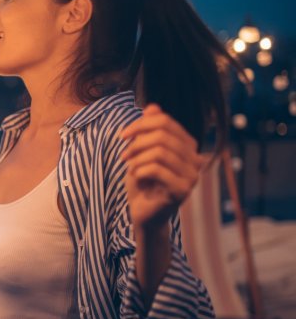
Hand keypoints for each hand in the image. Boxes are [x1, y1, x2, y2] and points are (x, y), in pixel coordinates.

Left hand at [120, 104, 204, 229]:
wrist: (142, 212)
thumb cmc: (142, 180)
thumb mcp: (141, 151)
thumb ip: (149, 130)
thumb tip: (153, 107)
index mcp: (188, 146)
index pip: (166, 122)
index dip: (141, 124)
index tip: (122, 136)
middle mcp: (196, 159)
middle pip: (164, 135)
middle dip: (137, 142)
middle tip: (124, 155)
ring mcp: (192, 175)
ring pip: (160, 152)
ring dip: (137, 157)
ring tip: (129, 167)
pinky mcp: (183, 190)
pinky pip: (157, 169)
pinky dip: (140, 170)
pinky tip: (135, 176)